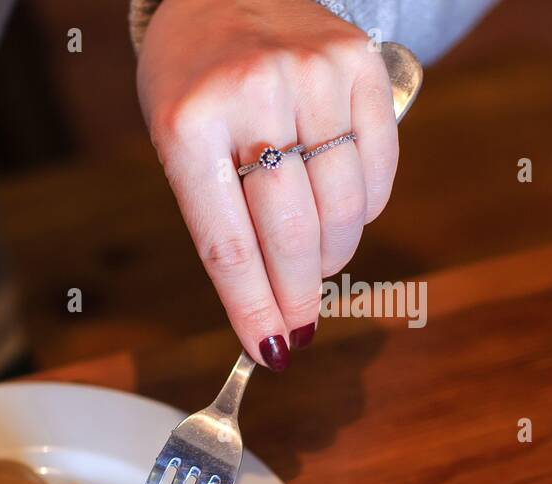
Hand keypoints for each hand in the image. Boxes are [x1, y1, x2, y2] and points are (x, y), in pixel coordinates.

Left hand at [136, 0, 397, 368]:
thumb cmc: (190, 83)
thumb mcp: (174, 144)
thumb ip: (217, 217)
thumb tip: (265, 307)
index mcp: (188, 126)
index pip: (227, 244)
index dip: (253, 307)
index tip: (270, 351)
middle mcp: (254, 96)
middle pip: (291, 232)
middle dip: (298, 295)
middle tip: (299, 327)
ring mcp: (313, 76)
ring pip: (342, 206)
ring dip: (332, 255)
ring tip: (314, 263)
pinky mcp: (359, 64)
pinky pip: (376, 166)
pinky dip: (364, 209)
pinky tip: (342, 216)